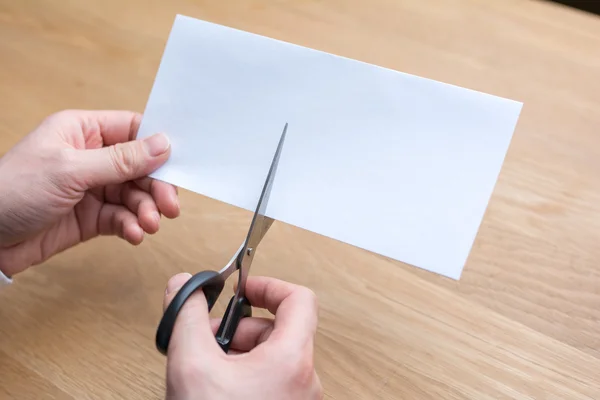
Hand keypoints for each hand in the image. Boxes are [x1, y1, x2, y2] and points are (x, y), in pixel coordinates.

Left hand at [0, 109, 179, 276]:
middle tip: (170, 206)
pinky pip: (122, 218)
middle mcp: (90, 157)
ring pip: (135, 195)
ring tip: (149, 225)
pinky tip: (133, 235)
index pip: (133, 130)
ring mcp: (92, 188)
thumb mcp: (71, 170)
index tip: (178, 165)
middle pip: (140, 167)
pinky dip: (131, 226)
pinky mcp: (91, 217)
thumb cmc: (12, 191)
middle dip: (156, 187)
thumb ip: (120, 160)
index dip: (157, 146)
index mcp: (82, 131)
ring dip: (146, 210)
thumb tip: (162, 144)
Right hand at [163, 273, 322, 399]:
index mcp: (292, 360)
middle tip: (209, 336)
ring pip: (272, 356)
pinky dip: (245, 374)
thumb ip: (188, 317)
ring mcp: (297, 399)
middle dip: (240, 326)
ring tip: (208, 367)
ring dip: (239, 351)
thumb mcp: (192, 365)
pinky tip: (217, 388)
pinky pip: (271, 380)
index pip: (299, 299)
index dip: (269, 285)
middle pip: (279, 329)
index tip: (243, 287)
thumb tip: (185, 287)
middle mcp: (303, 380)